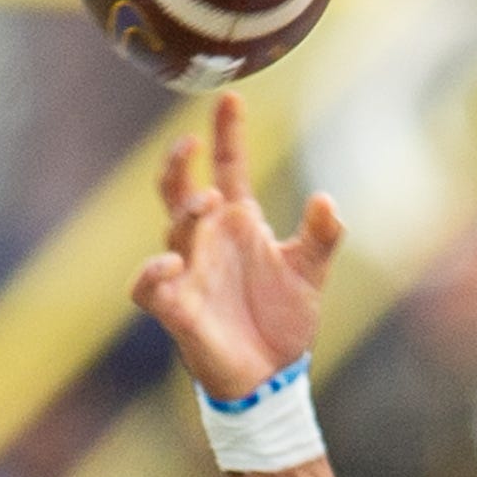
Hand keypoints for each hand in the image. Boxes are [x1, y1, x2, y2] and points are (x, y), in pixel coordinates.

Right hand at [130, 94, 344, 403]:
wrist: (272, 377)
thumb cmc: (283, 320)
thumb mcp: (310, 272)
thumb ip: (322, 236)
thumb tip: (326, 200)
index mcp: (238, 224)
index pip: (228, 168)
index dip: (228, 134)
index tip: (231, 98)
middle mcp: (208, 241)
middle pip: (182, 189)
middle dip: (181, 164)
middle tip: (192, 144)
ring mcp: (189, 273)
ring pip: (172, 230)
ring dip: (186, 212)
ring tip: (207, 201)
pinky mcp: (178, 310)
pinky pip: (150, 287)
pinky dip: (153, 273)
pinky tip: (169, 263)